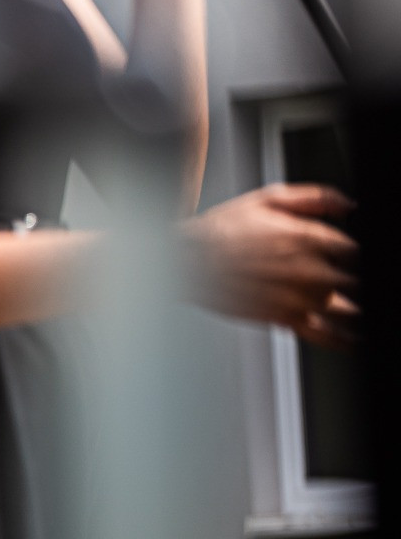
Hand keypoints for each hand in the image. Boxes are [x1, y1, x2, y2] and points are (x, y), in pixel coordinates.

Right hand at [183, 183, 356, 345]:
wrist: (186, 261)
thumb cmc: (221, 229)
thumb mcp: (265, 198)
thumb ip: (314, 197)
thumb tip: (348, 205)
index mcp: (308, 237)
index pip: (351, 249)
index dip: (346, 252)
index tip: (339, 253)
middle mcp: (310, 269)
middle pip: (352, 279)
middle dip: (346, 277)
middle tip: (326, 274)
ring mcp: (300, 297)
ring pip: (345, 307)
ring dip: (345, 304)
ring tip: (332, 299)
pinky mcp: (286, 318)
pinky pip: (327, 335)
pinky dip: (344, 341)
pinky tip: (352, 341)